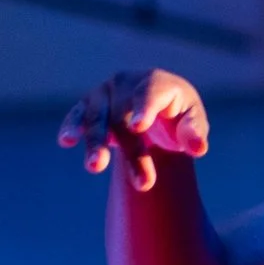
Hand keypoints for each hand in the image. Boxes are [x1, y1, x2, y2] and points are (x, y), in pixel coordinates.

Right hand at [58, 69, 210, 191]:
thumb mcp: (192, 121)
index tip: (139, 126)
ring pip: (97, 118)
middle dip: (130, 149)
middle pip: (124, 116)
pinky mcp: (89, 105)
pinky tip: (66, 140)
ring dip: (95, 142)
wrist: (153, 106)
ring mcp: (105, 93)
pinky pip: (78, 115)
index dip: (144, 108)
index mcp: (156, 82)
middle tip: (142, 182)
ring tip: (94, 166)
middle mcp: (127, 83)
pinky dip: (71, 126)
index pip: (150, 93)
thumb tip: (198, 148)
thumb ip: (195, 132)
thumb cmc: (177, 116)